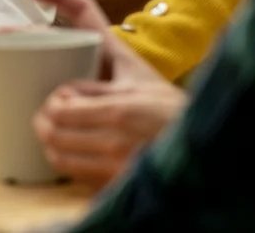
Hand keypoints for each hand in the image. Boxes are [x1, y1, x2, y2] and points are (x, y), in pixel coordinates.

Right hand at [0, 0, 160, 110]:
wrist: (178, 151)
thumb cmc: (161, 120)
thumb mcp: (132, 101)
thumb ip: (101, 98)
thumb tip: (57, 102)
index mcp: (105, 50)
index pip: (83, 11)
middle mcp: (85, 64)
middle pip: (40, 44)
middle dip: (5, 45)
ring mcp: (75, 87)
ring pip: (27, 73)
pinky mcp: (69, 111)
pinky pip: (29, 101)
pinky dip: (3, 104)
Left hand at [32, 77, 184, 185]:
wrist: (208, 146)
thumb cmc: (172, 108)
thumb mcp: (138, 76)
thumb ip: (100, 66)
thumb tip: (64, 71)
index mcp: (118, 111)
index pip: (59, 110)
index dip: (51, 103)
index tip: (59, 99)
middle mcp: (115, 143)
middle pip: (52, 136)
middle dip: (46, 123)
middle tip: (52, 116)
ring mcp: (116, 170)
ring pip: (59, 160)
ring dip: (53, 145)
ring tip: (63, 135)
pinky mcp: (119, 186)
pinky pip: (78, 178)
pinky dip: (71, 164)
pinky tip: (80, 153)